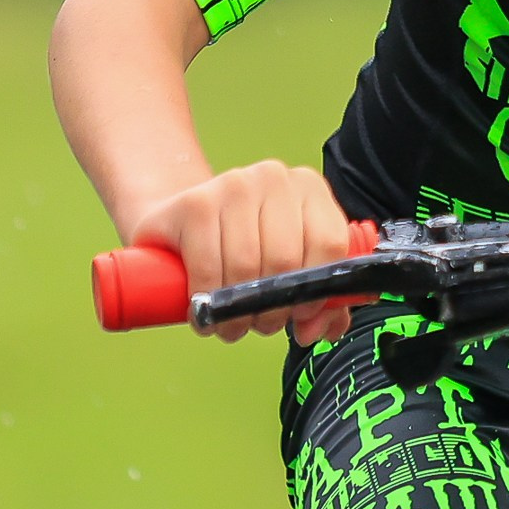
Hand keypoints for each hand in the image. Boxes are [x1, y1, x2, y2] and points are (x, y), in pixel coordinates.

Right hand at [125, 160, 355, 344]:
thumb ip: (317, 299)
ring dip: (238, 313)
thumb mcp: (286, 264)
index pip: (330, 244)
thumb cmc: (242, 245)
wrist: (178, 224)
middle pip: (286, 260)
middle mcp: (274, 177)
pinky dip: (207, 303)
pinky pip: (209, 268)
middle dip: (273, 309)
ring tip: (232, 323)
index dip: (316, 292)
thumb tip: (316, 331)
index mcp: (309, 188)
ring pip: (246, 267)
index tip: (299, 315)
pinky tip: (205, 314)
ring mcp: (233, 184)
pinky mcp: (194, 203)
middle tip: (259, 324)